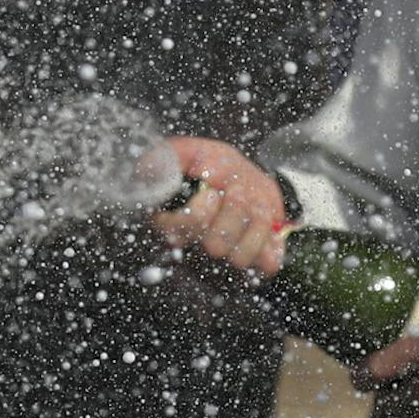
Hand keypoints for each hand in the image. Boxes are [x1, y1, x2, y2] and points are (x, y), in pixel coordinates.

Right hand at [155, 137, 286, 275]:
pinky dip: (272, 241)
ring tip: (256, 204)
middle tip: (238, 191)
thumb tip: (146, 168)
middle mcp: (198, 248)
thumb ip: (171, 156)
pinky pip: (268, 265)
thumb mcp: (192, 152)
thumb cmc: (216, 167)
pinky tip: (267, 223)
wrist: (250, 179)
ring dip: (256, 223)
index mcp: (174, 224)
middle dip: (233, 212)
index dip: (198, 213)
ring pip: (240, 258)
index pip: (176, 231)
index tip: (212, 193)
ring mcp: (226, 260)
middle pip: (215, 246)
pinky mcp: (254, 265)